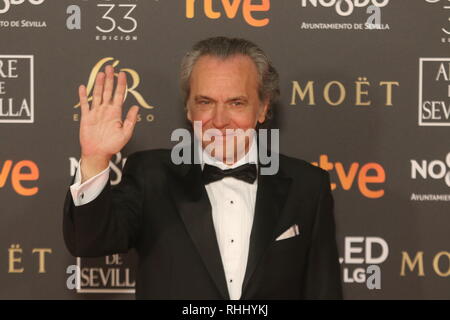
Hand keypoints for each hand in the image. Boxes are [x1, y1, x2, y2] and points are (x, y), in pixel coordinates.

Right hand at [78, 65, 138, 180]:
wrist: (98, 153)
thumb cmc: (112, 145)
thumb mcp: (126, 133)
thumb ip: (130, 120)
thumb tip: (135, 107)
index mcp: (116, 113)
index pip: (119, 95)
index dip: (121, 84)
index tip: (122, 74)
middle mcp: (106, 110)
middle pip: (108, 91)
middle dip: (110, 79)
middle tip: (111, 67)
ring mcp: (96, 113)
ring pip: (97, 94)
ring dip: (98, 84)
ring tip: (100, 73)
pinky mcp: (86, 117)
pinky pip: (85, 104)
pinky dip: (83, 96)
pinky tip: (83, 87)